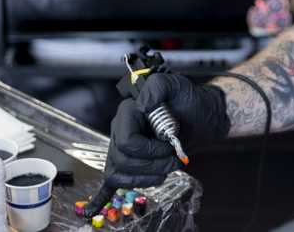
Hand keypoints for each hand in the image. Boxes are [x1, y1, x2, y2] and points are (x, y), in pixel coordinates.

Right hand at [98, 76, 228, 195]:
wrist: (199, 115)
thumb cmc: (188, 100)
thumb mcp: (177, 86)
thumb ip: (158, 87)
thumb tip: (142, 106)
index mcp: (127, 113)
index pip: (127, 142)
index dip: (149, 150)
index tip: (169, 145)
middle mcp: (120, 130)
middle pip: (123, 161)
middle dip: (152, 166)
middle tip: (173, 161)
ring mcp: (121, 148)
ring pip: (119, 174)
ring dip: (145, 178)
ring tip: (166, 171)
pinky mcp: (129, 162)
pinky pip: (110, 181)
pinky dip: (101, 196)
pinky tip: (94, 208)